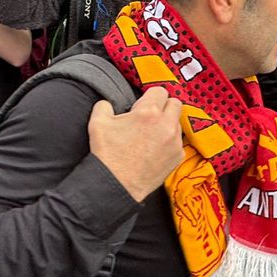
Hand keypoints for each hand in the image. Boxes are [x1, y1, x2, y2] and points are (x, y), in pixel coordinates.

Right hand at [88, 86, 182, 201]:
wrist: (116, 185)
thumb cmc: (108, 155)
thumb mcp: (97, 123)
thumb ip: (104, 105)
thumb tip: (107, 104)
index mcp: (149, 112)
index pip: (160, 91)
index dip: (150, 96)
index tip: (143, 104)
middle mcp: (166, 125)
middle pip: (175, 103)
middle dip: (163, 106)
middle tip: (150, 116)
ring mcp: (174, 142)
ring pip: (178, 123)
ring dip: (168, 124)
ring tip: (151, 134)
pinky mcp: (177, 157)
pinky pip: (178, 142)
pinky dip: (169, 142)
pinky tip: (155, 149)